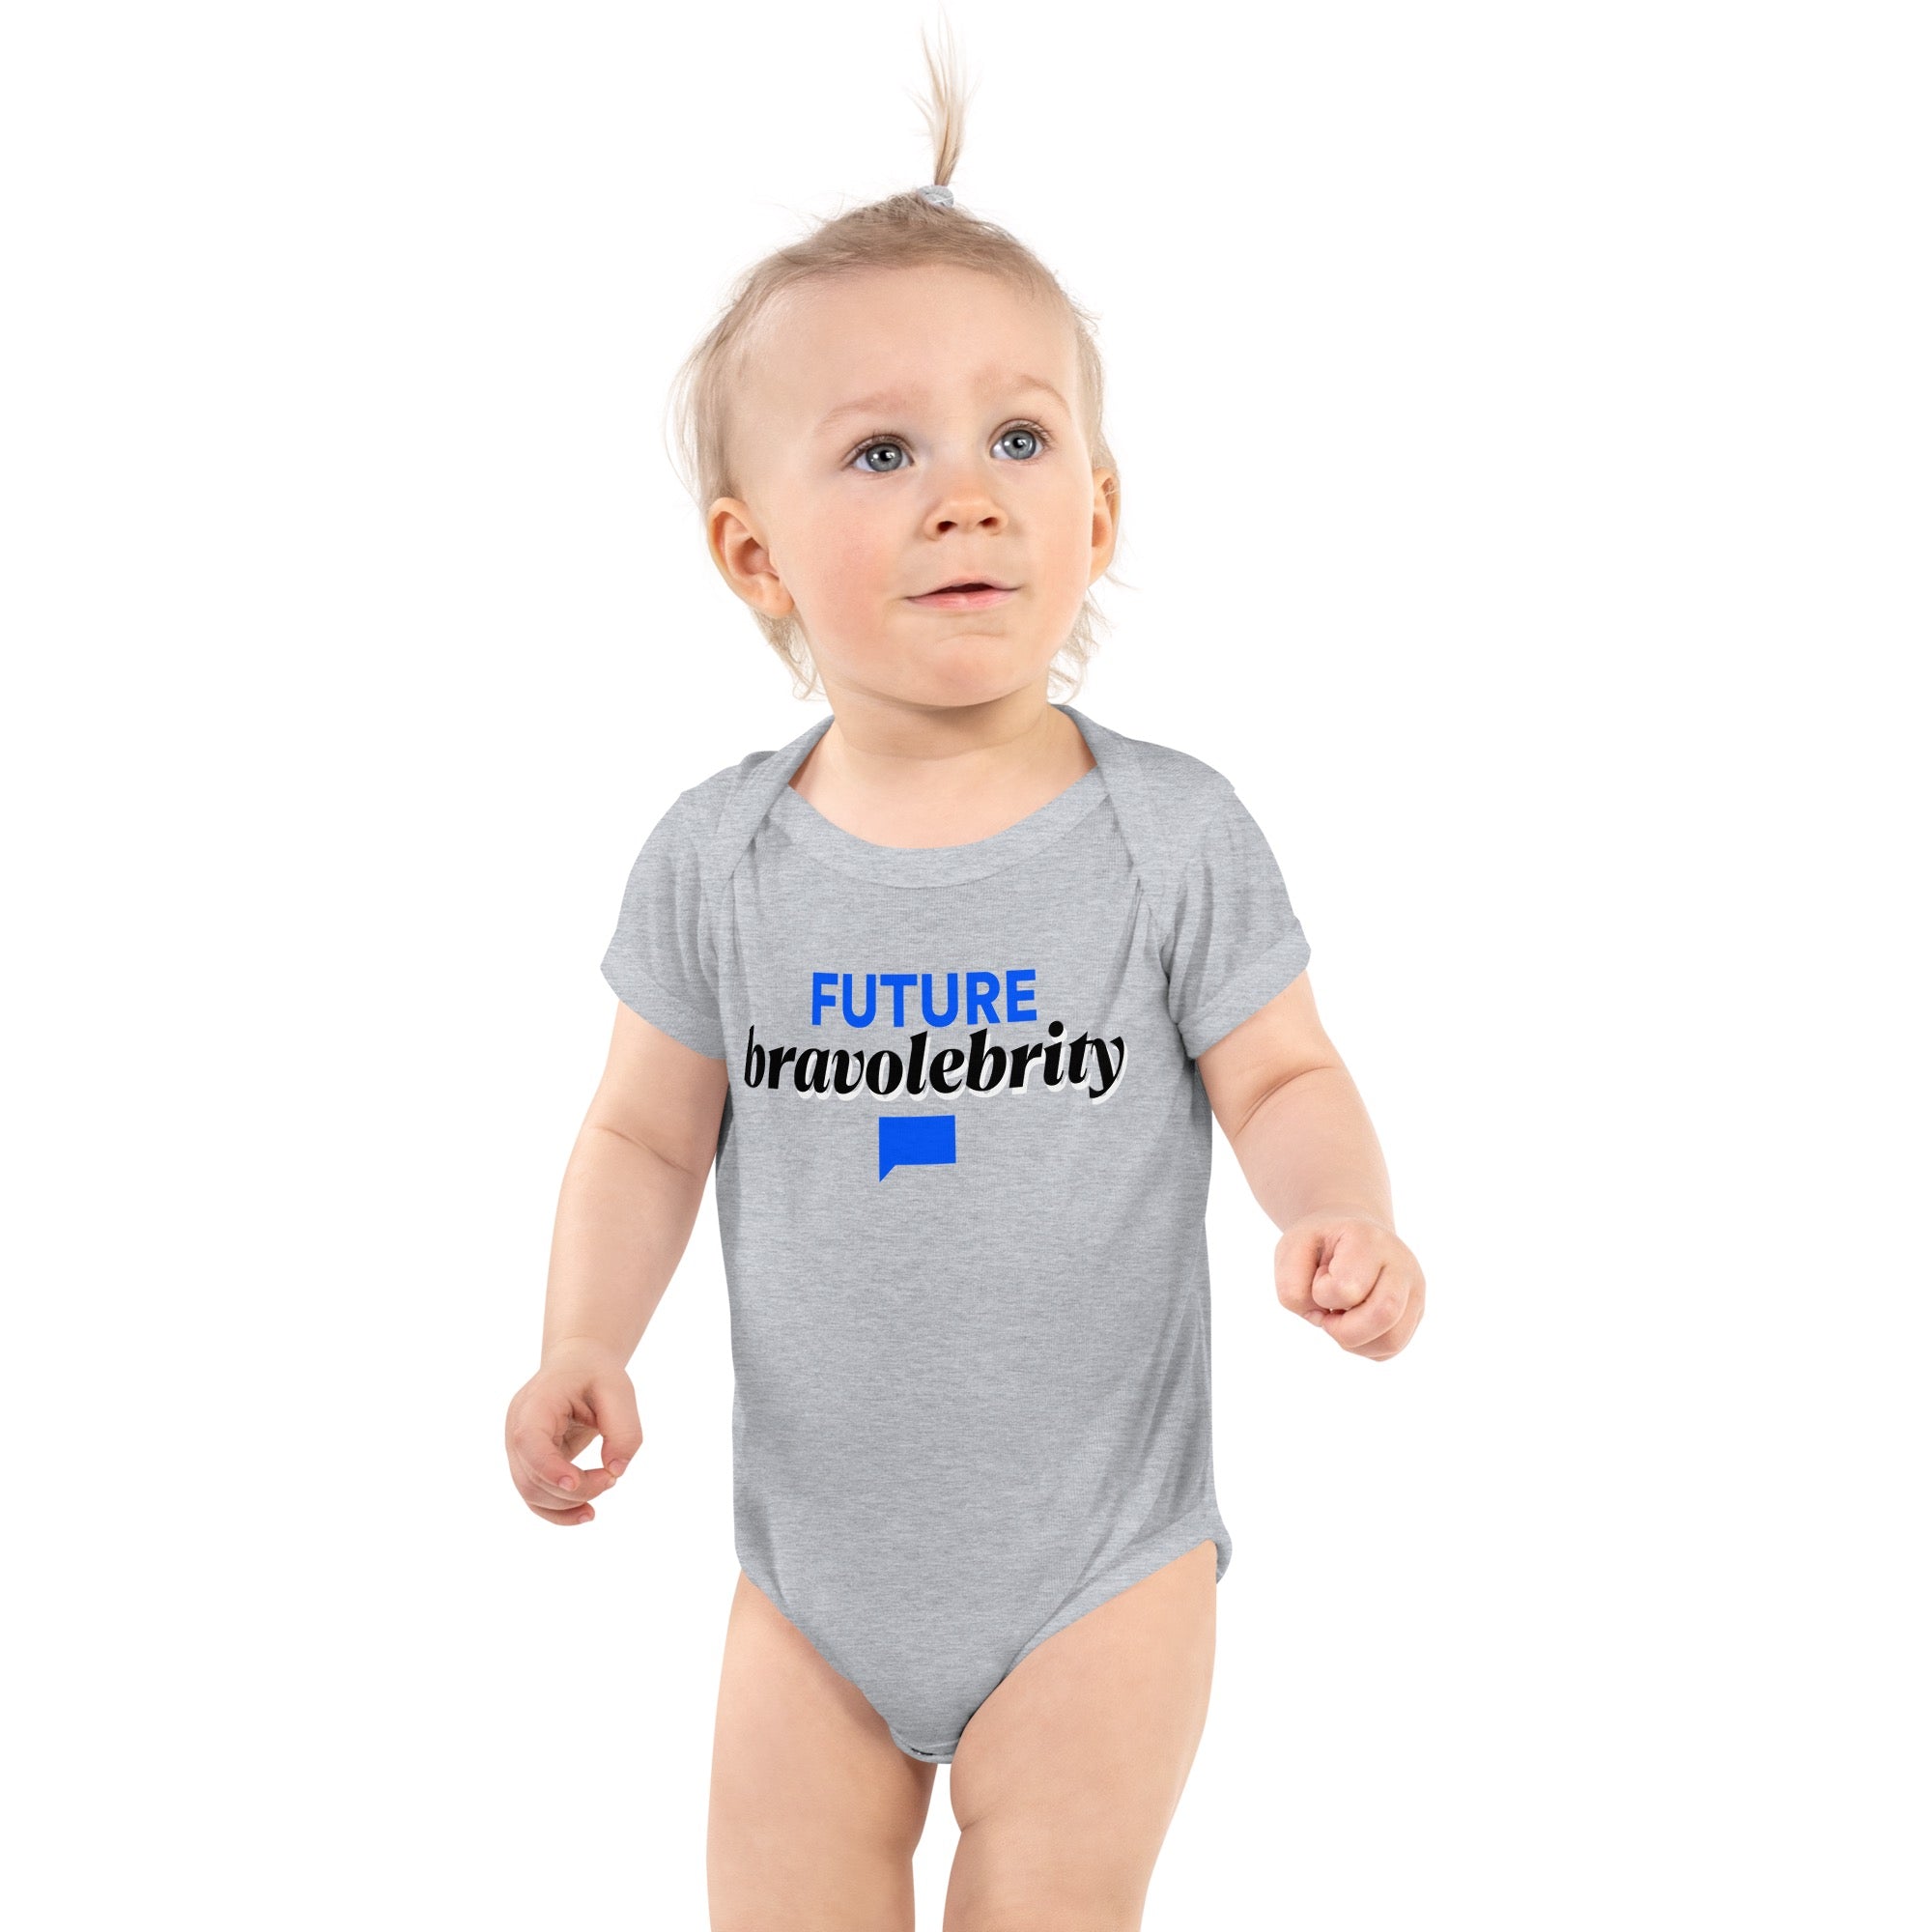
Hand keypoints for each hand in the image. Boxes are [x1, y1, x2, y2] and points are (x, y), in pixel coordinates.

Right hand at [504, 1342, 643, 1525]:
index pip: (529, 1441)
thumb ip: (624, 1430)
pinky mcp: (528, 1463)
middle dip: (574, 1489)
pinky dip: (558, 1510)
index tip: (575, 1483)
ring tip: (605, 1485)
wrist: (576, 1365)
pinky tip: (585, 1513)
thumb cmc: (596, 1374)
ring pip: (531, 1493)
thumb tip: (616, 1471)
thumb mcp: (619, 1391)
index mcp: (535, 1403)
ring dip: (568, 1504)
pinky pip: (535, 1496)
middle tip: (612, 1477)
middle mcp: (517, 1428)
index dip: (548, 1467)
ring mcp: (518, 1449)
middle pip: (531, 1476)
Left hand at [1275, 1213, 1424, 1359]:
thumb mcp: (1290, 1251)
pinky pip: (1392, 1348)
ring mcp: (1414, 1289)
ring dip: (1354, 1342)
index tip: (1319, 1278)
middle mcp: (1401, 1262)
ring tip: (1340, 1319)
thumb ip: (1292, 1287)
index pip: (1347, 1288)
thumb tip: (1321, 1319)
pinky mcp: (1416, 1312)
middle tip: (1327, 1315)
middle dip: (1344, 1330)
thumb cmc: (1318, 1245)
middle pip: (1384, 1314)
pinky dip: (1364, 1347)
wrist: (1347, 1234)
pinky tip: (1353, 1324)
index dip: (1321, 1294)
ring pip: (1392, 1340)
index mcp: (1368, 1239)